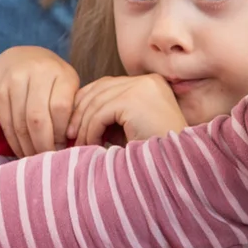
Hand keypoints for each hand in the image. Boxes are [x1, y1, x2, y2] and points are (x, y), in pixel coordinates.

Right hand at [0, 47, 78, 157]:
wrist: (16, 58)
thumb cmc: (48, 78)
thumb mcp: (65, 85)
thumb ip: (71, 109)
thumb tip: (73, 144)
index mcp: (60, 72)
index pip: (60, 109)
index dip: (61, 133)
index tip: (64, 148)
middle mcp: (36, 72)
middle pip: (38, 119)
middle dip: (43, 145)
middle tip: (48, 160)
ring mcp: (13, 80)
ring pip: (20, 124)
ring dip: (28, 147)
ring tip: (36, 159)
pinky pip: (6, 124)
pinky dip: (15, 142)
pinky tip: (22, 150)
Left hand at [67, 74, 186, 145]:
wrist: (177, 167)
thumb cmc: (154, 152)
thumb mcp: (129, 127)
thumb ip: (109, 115)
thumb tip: (76, 116)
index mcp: (149, 83)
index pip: (107, 85)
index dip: (86, 103)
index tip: (74, 124)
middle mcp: (147, 81)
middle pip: (99, 89)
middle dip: (80, 112)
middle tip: (69, 135)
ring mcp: (141, 88)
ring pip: (97, 102)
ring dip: (84, 125)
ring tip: (79, 144)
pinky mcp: (134, 100)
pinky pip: (100, 113)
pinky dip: (91, 130)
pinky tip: (91, 145)